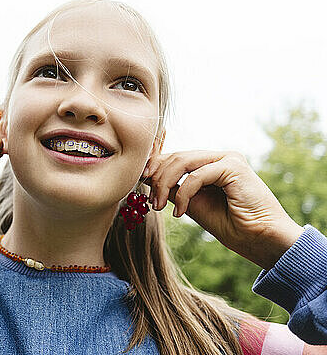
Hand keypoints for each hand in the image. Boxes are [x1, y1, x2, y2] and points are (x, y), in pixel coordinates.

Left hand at [140, 150, 304, 269]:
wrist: (260, 240)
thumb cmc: (230, 226)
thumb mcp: (192, 204)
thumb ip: (174, 189)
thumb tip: (147, 178)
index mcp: (211, 163)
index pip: (176, 156)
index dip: (154, 165)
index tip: (138, 180)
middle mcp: (219, 157)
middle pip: (176, 157)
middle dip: (156, 177)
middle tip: (149, 201)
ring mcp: (228, 158)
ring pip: (182, 162)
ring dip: (165, 184)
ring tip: (159, 206)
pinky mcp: (234, 166)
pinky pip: (197, 175)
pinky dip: (184, 193)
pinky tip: (181, 212)